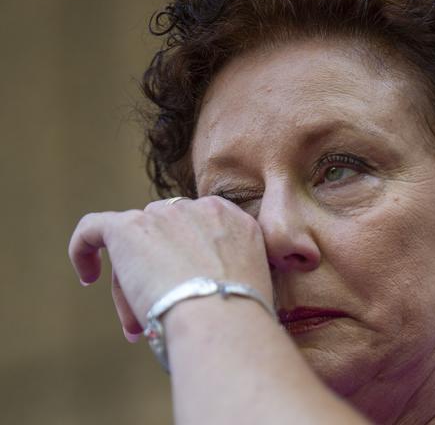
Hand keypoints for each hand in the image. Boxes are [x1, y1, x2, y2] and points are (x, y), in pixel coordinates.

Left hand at [68, 196, 271, 338]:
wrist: (223, 321)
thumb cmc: (241, 319)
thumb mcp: (249, 283)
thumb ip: (227, 271)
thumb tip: (198, 289)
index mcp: (234, 221)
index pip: (198, 231)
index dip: (186, 262)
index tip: (185, 290)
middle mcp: (200, 209)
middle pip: (165, 237)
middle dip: (159, 275)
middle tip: (158, 317)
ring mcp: (164, 215)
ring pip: (136, 244)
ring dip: (134, 283)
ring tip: (139, 325)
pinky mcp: (128, 228)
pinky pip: (94, 228)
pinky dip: (84, 248)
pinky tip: (87, 276)